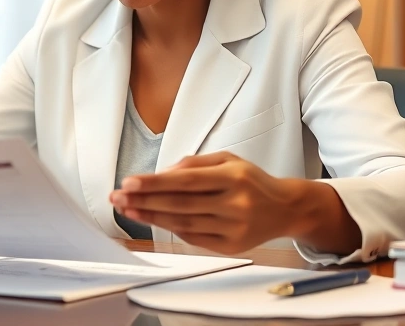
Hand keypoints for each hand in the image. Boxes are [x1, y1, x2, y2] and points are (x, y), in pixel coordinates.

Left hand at [108, 152, 307, 254]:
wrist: (285, 208)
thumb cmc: (253, 181)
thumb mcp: (229, 159)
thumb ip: (196, 163)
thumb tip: (164, 172)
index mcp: (234, 177)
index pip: (186, 180)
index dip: (155, 182)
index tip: (129, 182)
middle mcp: (235, 203)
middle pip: (180, 204)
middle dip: (144, 200)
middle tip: (118, 197)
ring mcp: (234, 227)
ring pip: (183, 223)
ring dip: (151, 216)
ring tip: (128, 209)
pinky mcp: (231, 246)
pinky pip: (194, 237)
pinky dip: (171, 228)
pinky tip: (153, 219)